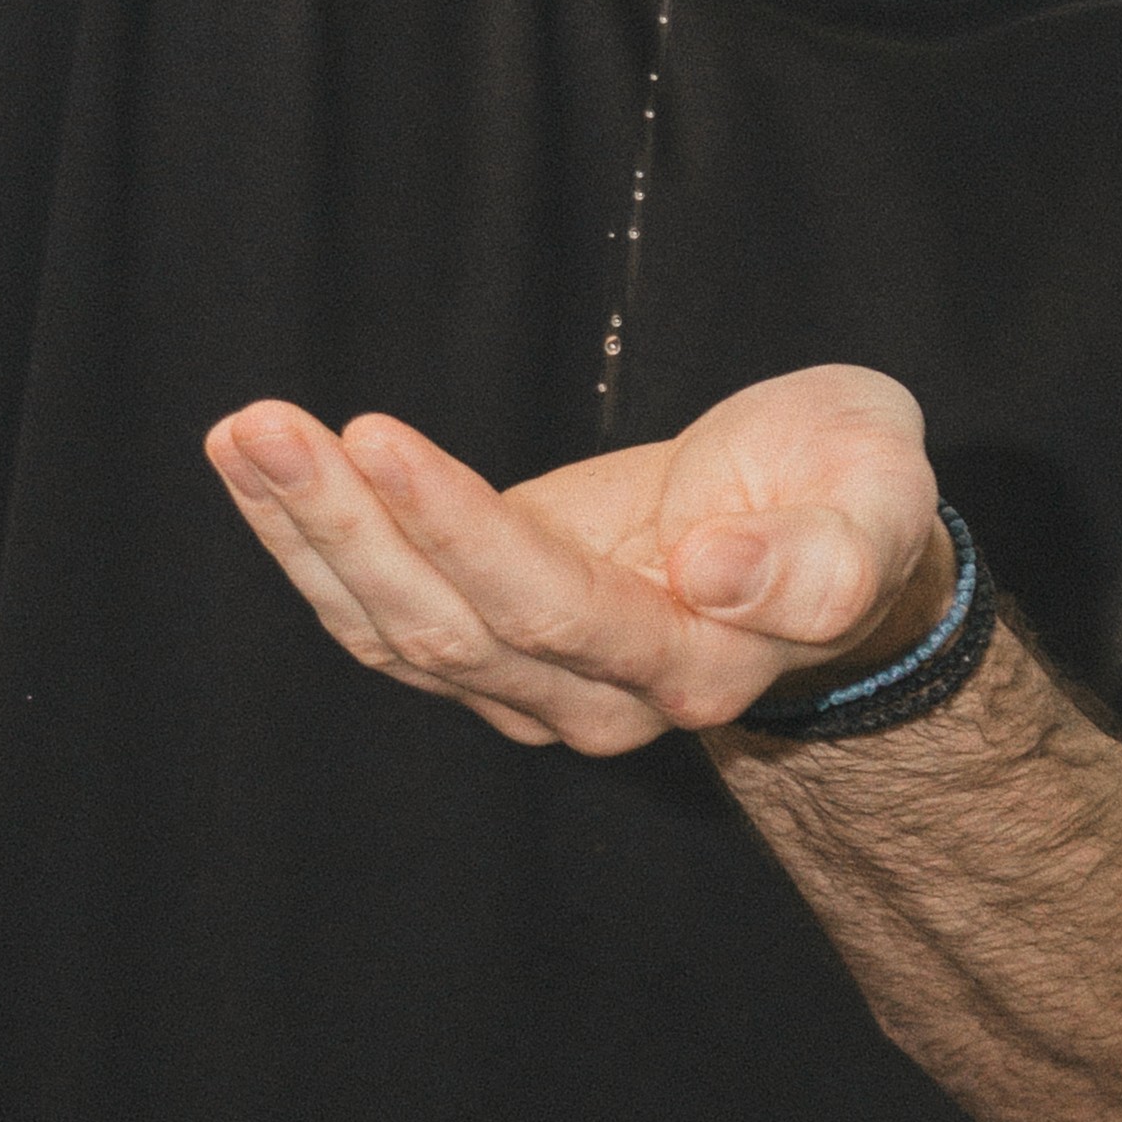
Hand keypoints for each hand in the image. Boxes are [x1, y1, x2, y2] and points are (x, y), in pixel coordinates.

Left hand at [204, 364, 947, 755]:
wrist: (823, 525)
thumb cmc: (856, 498)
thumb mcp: (878, 499)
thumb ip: (823, 556)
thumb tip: (722, 577)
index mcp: (692, 665)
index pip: (553, 609)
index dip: (460, 529)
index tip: (381, 435)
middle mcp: (597, 697)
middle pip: (446, 626)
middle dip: (346, 521)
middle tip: (264, 424)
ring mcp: (529, 679)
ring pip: (394, 628)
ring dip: (306, 531)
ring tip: (243, 432)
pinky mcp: (485, 636)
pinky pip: (379, 607)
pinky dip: (308, 540)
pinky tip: (256, 464)